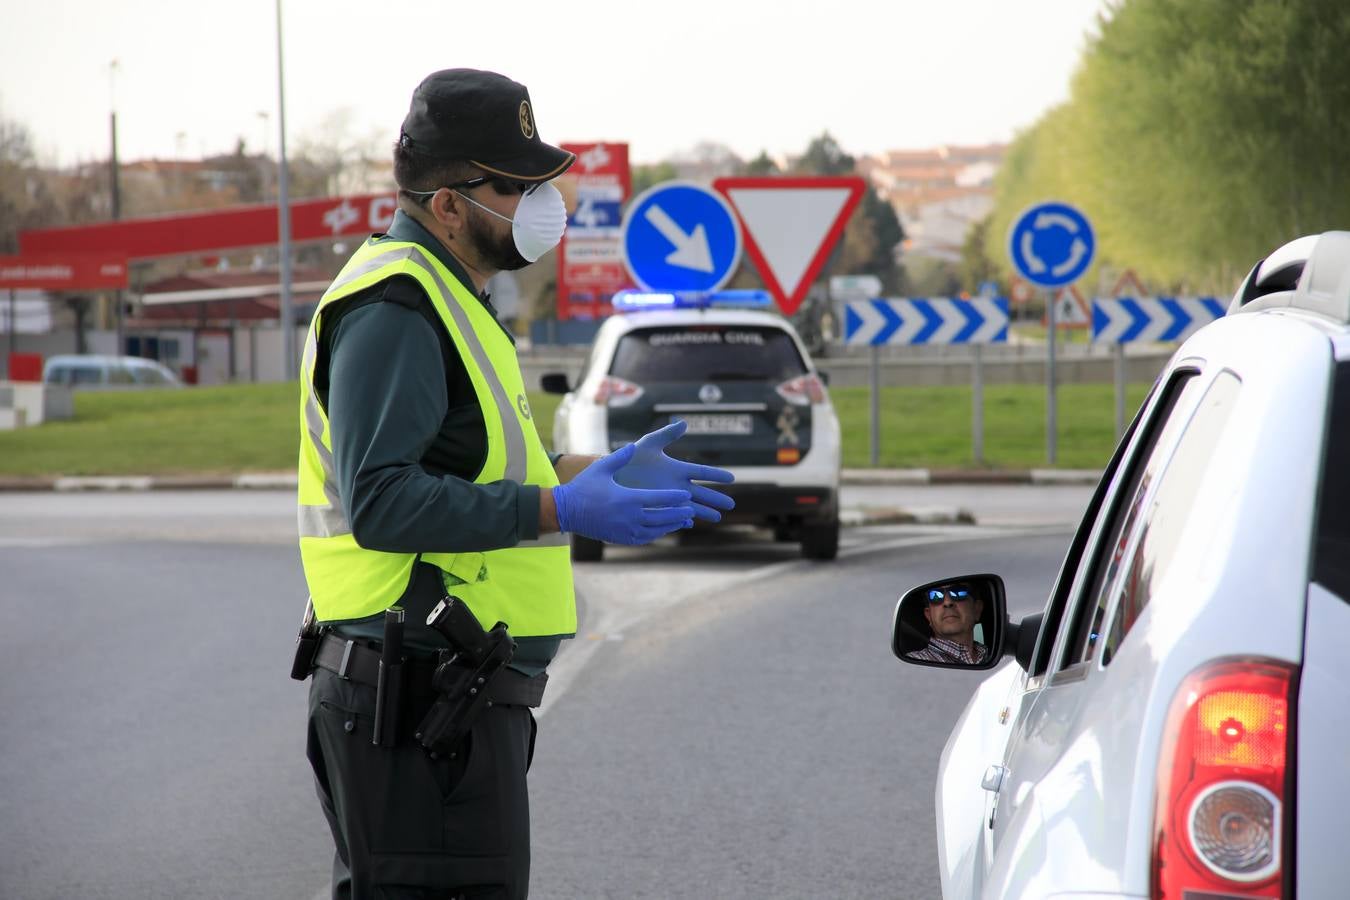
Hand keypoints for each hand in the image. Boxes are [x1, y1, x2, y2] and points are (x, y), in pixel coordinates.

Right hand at [551, 443, 694, 545]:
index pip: (658, 499)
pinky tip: (663, 529)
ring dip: (670, 525)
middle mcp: (629, 517)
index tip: (686, 495)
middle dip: (678, 514)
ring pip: (655, 530)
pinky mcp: (620, 538)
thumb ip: (620, 457)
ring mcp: (625, 530)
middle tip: (691, 510)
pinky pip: (644, 538)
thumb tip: (633, 445)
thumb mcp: (601, 468)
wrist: (566, 510)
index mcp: (627, 499)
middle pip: (661, 517)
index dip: (674, 498)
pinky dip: (657, 534)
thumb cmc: (584, 487)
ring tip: (682, 520)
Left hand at [614, 420, 735, 521]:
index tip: (731, 478)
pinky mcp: (658, 507)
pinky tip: (690, 522)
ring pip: (691, 506)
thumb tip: (684, 422)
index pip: (702, 472)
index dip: (716, 475)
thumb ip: (666, 434)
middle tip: (730, 505)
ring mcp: (668, 497)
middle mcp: (676, 484)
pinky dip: (682, 518)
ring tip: (717, 518)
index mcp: (677, 469)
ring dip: (704, 512)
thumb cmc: (630, 458)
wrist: (613, 475)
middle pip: (702, 493)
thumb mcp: (649, 443)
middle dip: (716, 498)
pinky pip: (674, 514)